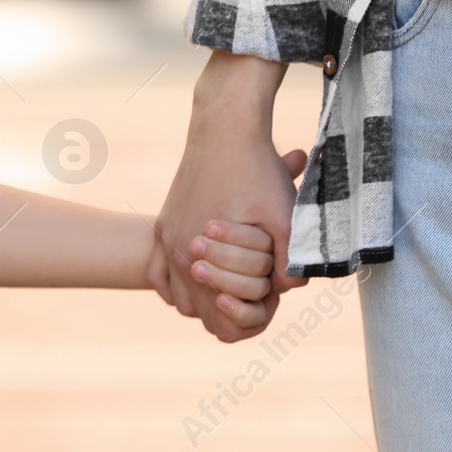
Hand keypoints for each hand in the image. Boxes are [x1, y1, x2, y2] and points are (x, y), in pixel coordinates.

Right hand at [147, 50, 307, 341]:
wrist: (224, 128)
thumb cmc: (256, 171)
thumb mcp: (283, 216)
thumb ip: (291, 260)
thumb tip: (290, 289)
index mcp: (198, 255)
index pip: (222, 323)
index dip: (251, 319)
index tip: (270, 299)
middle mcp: (176, 250)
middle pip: (199, 314)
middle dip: (230, 310)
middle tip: (258, 292)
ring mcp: (166, 237)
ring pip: (179, 299)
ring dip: (205, 299)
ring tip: (235, 284)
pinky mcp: (164, 224)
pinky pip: (160, 275)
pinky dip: (179, 284)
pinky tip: (203, 275)